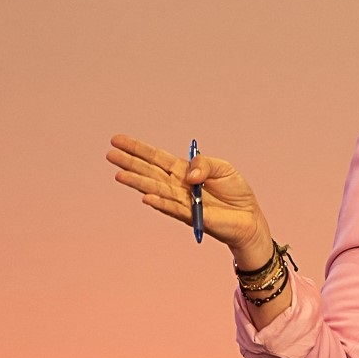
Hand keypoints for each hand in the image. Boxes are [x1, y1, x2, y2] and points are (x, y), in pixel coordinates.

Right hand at [107, 134, 273, 267]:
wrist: (248, 217)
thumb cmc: (235, 192)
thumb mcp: (224, 168)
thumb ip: (205, 164)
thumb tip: (188, 175)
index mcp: (184, 171)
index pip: (156, 157)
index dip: (138, 149)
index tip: (118, 140)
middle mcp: (178, 185)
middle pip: (149, 172)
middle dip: (130, 163)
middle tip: (110, 154)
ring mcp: (182, 201)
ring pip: (155, 190)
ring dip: (138, 183)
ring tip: (119, 175)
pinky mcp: (191, 216)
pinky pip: (172, 208)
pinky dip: (160, 203)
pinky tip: (145, 197)